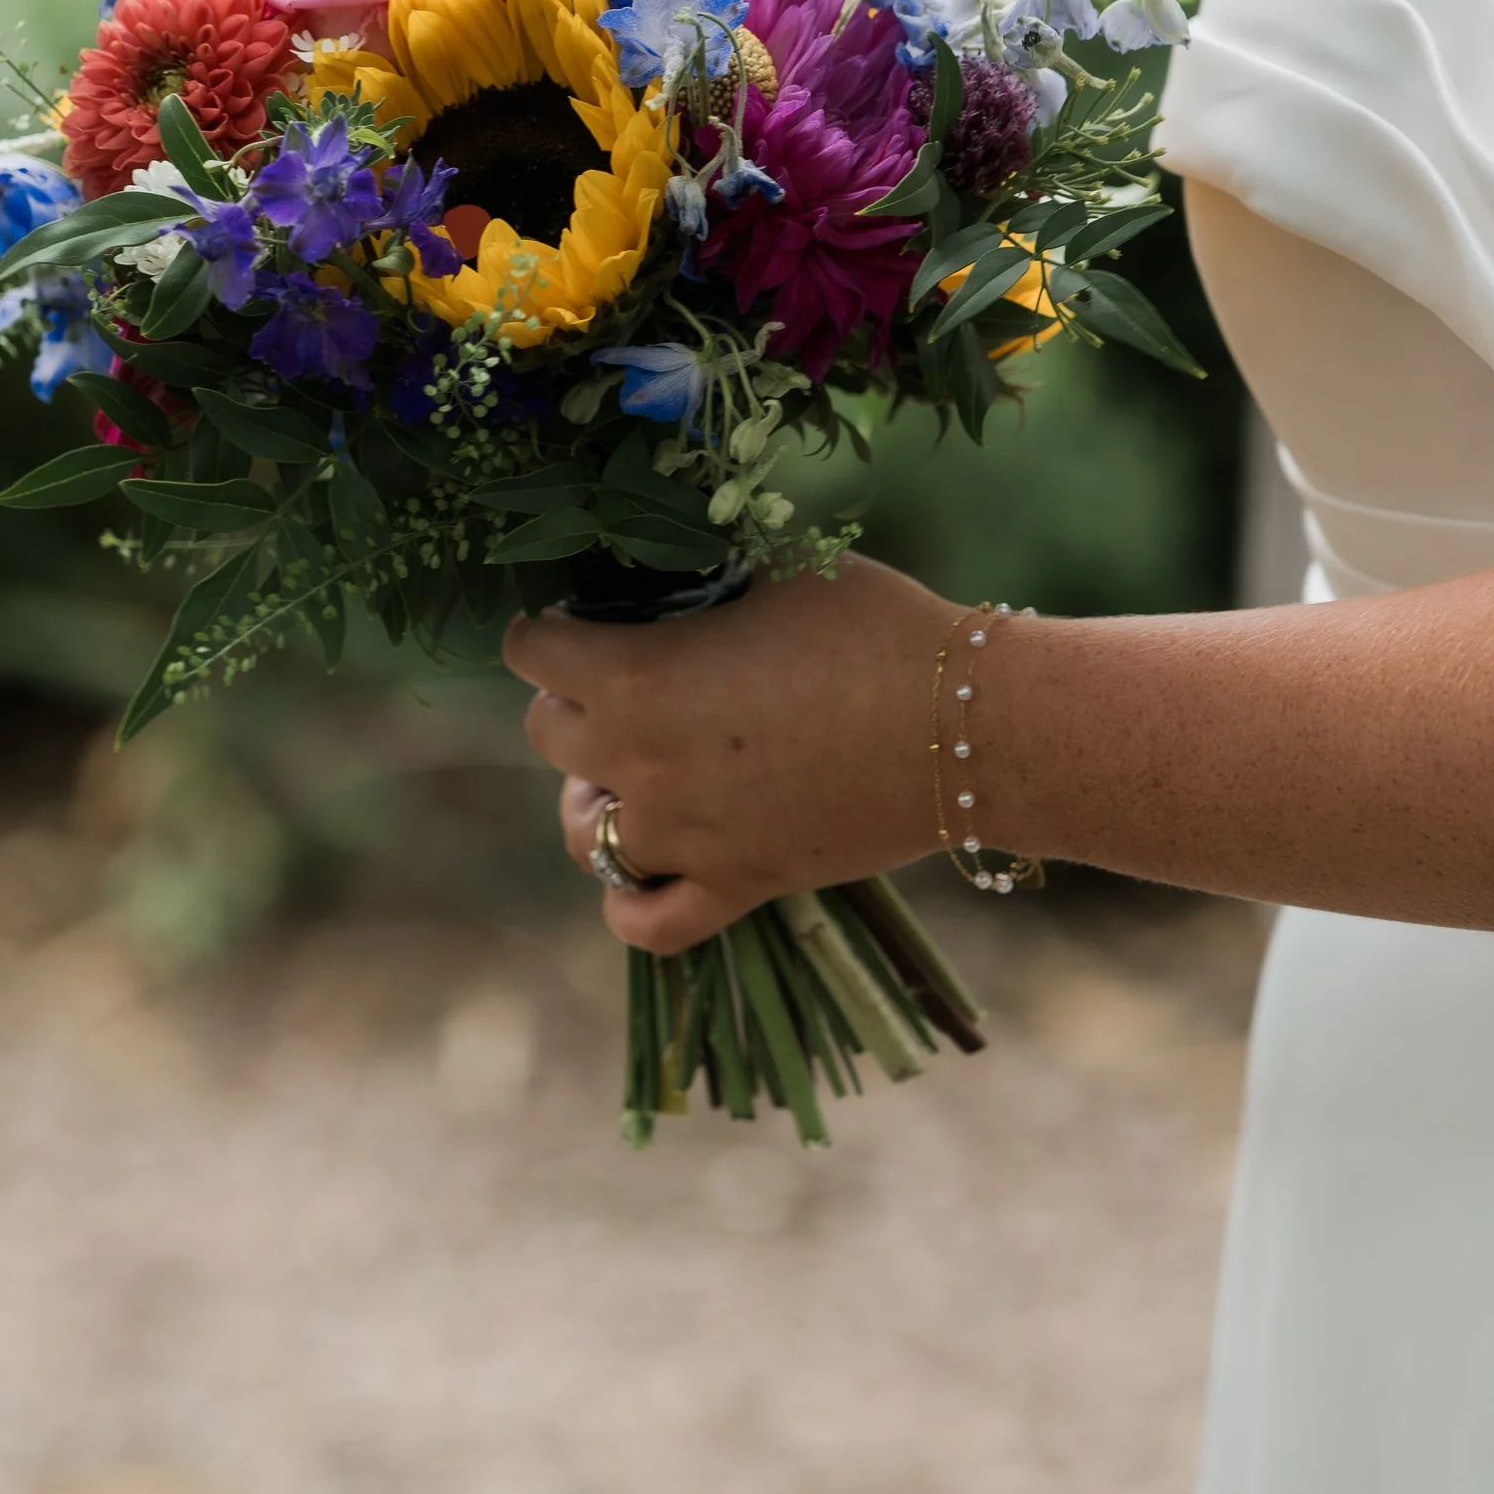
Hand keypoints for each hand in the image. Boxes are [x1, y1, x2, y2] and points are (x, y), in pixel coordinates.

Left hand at [504, 558, 951, 953]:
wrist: (963, 722)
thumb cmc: (874, 625)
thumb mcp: (777, 570)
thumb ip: (702, 580)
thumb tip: (671, 571)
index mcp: (635, 675)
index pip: (531, 651)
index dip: (549, 627)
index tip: (580, 619)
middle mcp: (639, 762)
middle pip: (546, 735)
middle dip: (573, 702)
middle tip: (625, 681)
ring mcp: (683, 836)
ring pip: (582, 833)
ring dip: (592, 798)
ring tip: (629, 772)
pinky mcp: (736, 885)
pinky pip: (645, 923)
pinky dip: (630, 902)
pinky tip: (647, 868)